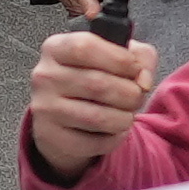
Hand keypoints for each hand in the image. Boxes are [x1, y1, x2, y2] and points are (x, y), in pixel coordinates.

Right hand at [23, 22, 161, 178]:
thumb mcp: (115, 58)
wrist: (63, 118)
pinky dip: (114, 138)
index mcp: (56, 48)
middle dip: (130, 93)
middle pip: (98, 84)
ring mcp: (44, 108)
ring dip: (124, 118)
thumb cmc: (92, 80)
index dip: (119, 59)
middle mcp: (45, 76)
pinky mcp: (50, 137)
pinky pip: (94, 142)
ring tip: (127, 114)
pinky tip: (113, 130)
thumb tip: (143, 81)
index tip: (134, 69)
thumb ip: (140, 58)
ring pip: (98, 117)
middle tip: (136, 97)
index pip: (85, 47)